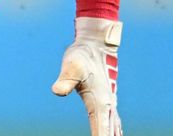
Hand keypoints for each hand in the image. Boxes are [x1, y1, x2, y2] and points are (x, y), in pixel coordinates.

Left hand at [52, 18, 122, 135]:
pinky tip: (115, 134)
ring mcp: (109, 104)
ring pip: (114, 129)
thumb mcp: (71, 66)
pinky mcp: (106, 101)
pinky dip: (113, 132)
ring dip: (111, 135)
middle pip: (109, 133)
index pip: (101, 131)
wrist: (94, 45)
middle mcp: (107, 107)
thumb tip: (57, 92)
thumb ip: (65, 80)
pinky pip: (113, 123)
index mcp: (99, 103)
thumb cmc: (81, 56)